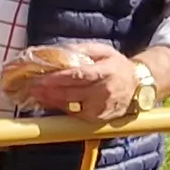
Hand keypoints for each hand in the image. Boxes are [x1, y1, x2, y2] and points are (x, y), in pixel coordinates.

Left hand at [4, 39, 136, 118]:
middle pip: (72, 93)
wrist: (137, 84)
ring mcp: (102, 108)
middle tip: (32, 87)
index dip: (60, 78)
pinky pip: (75, 115)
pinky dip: (60, 108)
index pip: (80, 76)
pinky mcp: (98, 118)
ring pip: (71, 107)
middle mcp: (105, 92)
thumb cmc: (116, 65)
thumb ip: (82, 50)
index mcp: (107, 72)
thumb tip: (58, 52)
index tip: (43, 78)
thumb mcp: (103, 51)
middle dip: (50, 91)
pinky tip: (49, 102)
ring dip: (51, 101)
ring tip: (36, 94)